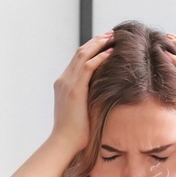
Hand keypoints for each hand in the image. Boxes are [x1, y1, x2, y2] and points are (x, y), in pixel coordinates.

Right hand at [50, 31, 113, 152]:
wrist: (64, 142)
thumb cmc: (75, 133)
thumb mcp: (81, 110)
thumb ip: (87, 98)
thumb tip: (103, 94)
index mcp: (63, 84)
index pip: (77, 60)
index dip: (91, 49)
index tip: (105, 43)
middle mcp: (63, 80)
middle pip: (79, 53)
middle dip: (96, 42)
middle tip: (111, 34)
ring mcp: (67, 83)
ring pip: (83, 55)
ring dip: (98, 44)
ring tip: (112, 38)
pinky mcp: (74, 89)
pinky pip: (88, 67)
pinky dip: (100, 57)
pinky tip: (111, 52)